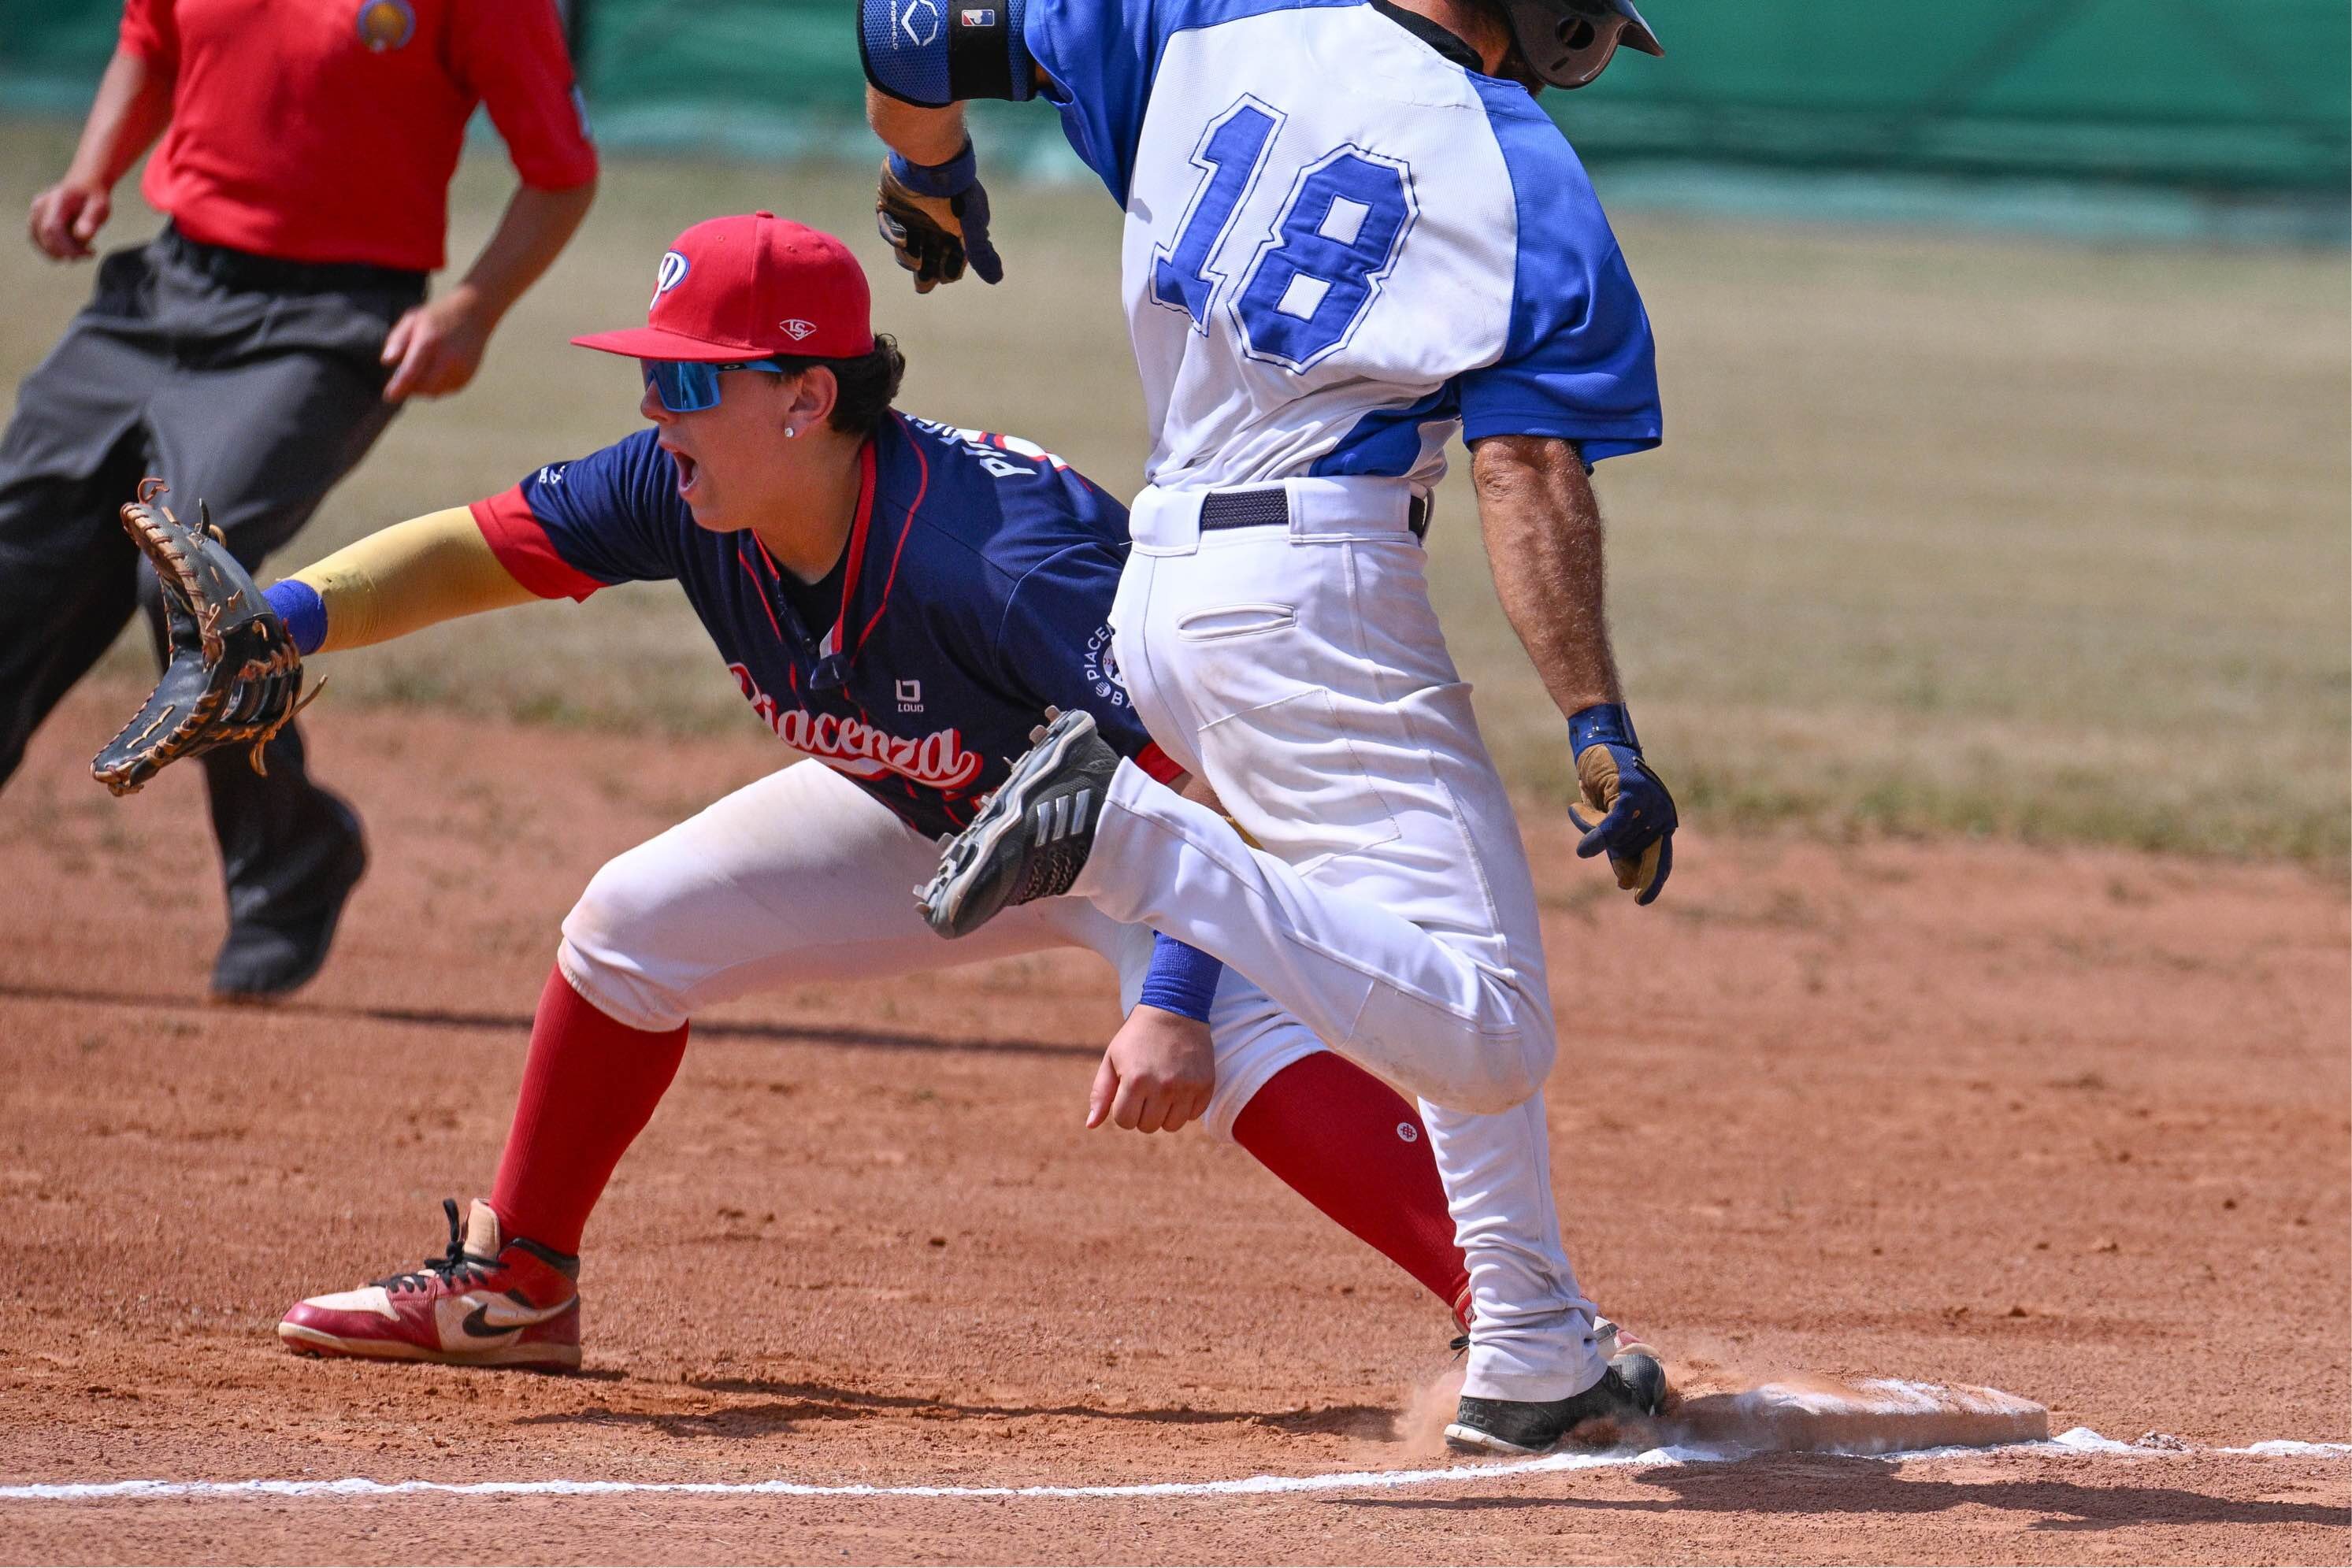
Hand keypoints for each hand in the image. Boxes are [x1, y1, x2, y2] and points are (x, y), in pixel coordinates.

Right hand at [28, 180, 110, 260]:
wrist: (84, 186)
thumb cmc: (93, 197)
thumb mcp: (100, 207)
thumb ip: (90, 220)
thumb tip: (82, 235)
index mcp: (56, 200)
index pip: (52, 229)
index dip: (67, 247)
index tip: (89, 253)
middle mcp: (40, 206)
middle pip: (45, 238)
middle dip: (67, 252)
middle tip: (88, 253)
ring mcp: (35, 213)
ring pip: (39, 242)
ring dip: (60, 252)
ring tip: (82, 249)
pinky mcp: (34, 220)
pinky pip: (38, 240)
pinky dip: (54, 249)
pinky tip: (72, 248)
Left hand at [380, 289, 495, 401]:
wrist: (474, 314)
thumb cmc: (437, 316)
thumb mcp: (412, 319)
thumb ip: (397, 339)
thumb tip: (387, 362)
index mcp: (430, 342)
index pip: (411, 372)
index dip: (399, 387)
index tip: (388, 396)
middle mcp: (448, 358)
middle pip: (424, 387)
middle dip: (411, 389)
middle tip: (402, 382)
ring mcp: (461, 369)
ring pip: (436, 392)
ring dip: (423, 388)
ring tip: (419, 373)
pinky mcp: (468, 376)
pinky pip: (447, 390)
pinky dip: (437, 386)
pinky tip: (435, 371)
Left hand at [875, 149, 1001, 293]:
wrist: (928, 158)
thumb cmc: (955, 193)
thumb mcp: (971, 225)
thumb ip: (981, 252)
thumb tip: (997, 279)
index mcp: (955, 228)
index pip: (953, 258)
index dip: (949, 270)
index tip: (945, 276)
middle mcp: (933, 222)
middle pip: (929, 257)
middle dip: (926, 272)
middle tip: (922, 285)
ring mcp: (911, 214)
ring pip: (907, 246)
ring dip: (908, 257)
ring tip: (912, 257)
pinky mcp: (890, 203)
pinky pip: (888, 226)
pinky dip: (893, 234)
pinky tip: (901, 239)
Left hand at [1086, 1005, 1214, 1133]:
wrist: (1174, 1009)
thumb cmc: (1137, 1036)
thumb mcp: (1112, 1059)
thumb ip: (1100, 1093)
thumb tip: (1090, 1125)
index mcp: (1135, 1080)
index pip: (1125, 1121)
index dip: (1123, 1109)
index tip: (1128, 1091)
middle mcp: (1163, 1087)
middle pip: (1148, 1127)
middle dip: (1142, 1112)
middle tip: (1146, 1089)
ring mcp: (1187, 1087)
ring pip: (1172, 1126)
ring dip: (1164, 1113)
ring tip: (1162, 1090)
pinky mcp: (1205, 1085)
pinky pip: (1193, 1115)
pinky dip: (1185, 1107)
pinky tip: (1180, 1085)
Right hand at [1564, 703, 1675, 904]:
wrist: (1597, 744)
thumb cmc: (1604, 785)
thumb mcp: (1611, 823)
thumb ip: (1620, 848)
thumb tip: (1626, 883)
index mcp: (1662, 821)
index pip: (1660, 858)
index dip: (1651, 880)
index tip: (1641, 900)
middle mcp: (1662, 813)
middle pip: (1634, 851)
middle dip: (1617, 853)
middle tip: (1611, 854)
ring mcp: (1650, 803)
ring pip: (1618, 838)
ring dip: (1594, 829)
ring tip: (1584, 807)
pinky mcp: (1632, 795)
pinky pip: (1613, 826)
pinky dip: (1598, 837)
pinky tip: (1584, 850)